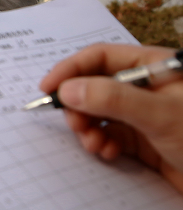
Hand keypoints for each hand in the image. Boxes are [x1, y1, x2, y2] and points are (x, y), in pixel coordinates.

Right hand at [39, 43, 182, 193]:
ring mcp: (145, 114)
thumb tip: (69, 90)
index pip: (100, 57)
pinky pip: (110, 135)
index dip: (71, 69)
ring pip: (99, 112)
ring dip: (88, 127)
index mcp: (153, 67)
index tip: (50, 88)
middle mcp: (146, 88)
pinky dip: (102, 143)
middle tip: (75, 124)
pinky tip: (107, 152)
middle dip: (79, 105)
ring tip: (93, 142)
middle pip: (94, 85)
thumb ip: (112, 99)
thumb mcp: (160, 114)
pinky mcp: (145, 140)